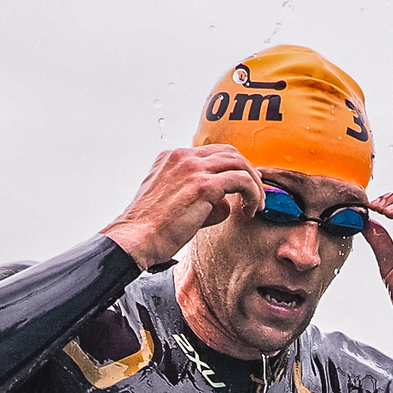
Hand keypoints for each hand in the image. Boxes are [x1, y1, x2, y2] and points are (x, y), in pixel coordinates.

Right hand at [101, 146, 262, 268]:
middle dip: (248, 173)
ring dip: (254, 184)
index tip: (241, 189)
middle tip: (255, 195)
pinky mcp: (203, 186)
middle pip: (230, 153)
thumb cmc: (151, 230)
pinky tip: (251, 210)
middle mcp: (182, 157)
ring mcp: (193, 169)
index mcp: (172, 157)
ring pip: (239, 163)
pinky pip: (242, 180)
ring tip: (256, 205)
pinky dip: (253, 193)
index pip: (213, 153)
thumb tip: (224, 203)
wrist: (136, 239)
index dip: (232, 169)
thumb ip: (197, 196)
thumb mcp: (171, 202)